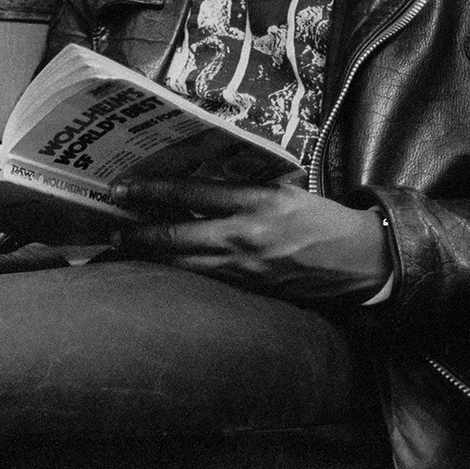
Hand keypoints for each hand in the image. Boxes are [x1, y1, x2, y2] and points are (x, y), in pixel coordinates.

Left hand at [109, 178, 388, 304]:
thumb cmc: (319, 217)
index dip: (152, 190)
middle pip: (177, 235)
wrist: (359, 260)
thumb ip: (240, 185)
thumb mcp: (282, 188)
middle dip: (139, 232)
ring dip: (150, 256)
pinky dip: (176, 272)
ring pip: (184, 264)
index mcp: (256, 201)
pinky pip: (202, 279)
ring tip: (123, 246)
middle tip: (110, 225)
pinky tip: (159, 267)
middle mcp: (246, 235)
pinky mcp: (249, 289)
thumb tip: (195, 179)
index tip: (123, 188)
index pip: (192, 193)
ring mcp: (245, 267)